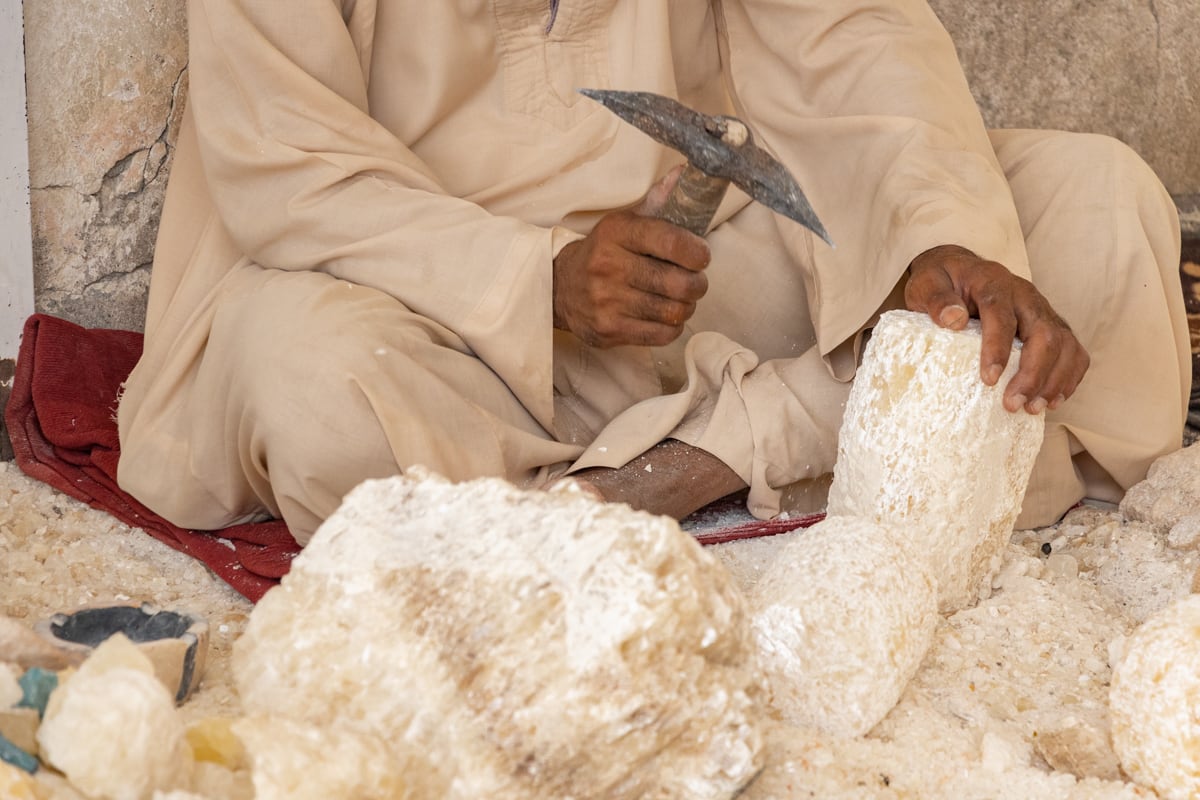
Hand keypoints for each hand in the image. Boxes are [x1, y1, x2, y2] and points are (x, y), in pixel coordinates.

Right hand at [553, 169, 710, 347]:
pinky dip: (673, 326)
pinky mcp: (608, 329)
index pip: (671, 242)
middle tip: (696, 282)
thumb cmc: (602, 253)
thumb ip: (657, 202)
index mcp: (616, 234)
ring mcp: (607, 302)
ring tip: (681, 299)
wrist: (560, 287)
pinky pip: (661, 334)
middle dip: (698, 284)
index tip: (701, 256)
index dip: (698, 252)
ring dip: (687, 306)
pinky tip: (667, 316)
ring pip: (673, 311)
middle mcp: (609, 267)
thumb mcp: (623, 223)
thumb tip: (684, 173)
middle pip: (678, 283)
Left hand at [905, 244, 1089, 413]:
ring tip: (1033, 408)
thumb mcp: (927, 283)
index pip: (1002, 314)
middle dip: (1033, 373)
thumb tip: (953, 319)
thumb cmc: (941, 282)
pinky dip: (1068, 376)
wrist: (959, 270)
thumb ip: (936, 299)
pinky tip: (1052, 400)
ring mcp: (1042, 310)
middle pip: (1044, 332)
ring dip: (1053, 380)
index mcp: (993, 282)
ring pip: (1064, 343)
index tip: (989, 379)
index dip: (998, 348)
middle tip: (1013, 404)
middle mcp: (1025, 295)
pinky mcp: (1051, 325)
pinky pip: (1073, 350)